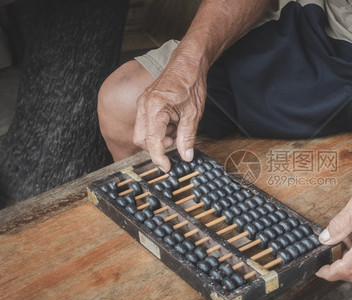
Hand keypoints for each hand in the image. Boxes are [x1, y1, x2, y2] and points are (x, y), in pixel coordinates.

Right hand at [133, 54, 207, 171]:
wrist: (188, 63)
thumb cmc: (191, 83)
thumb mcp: (193, 114)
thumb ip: (188, 137)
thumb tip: (186, 156)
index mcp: (155, 107)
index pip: (152, 141)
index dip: (159, 157)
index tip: (167, 167)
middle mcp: (144, 105)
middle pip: (141, 139)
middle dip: (156, 146)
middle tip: (175, 142)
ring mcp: (143, 103)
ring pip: (142, 131)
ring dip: (158, 137)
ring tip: (176, 129)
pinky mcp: (146, 102)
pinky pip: (146, 122)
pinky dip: (158, 128)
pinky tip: (172, 122)